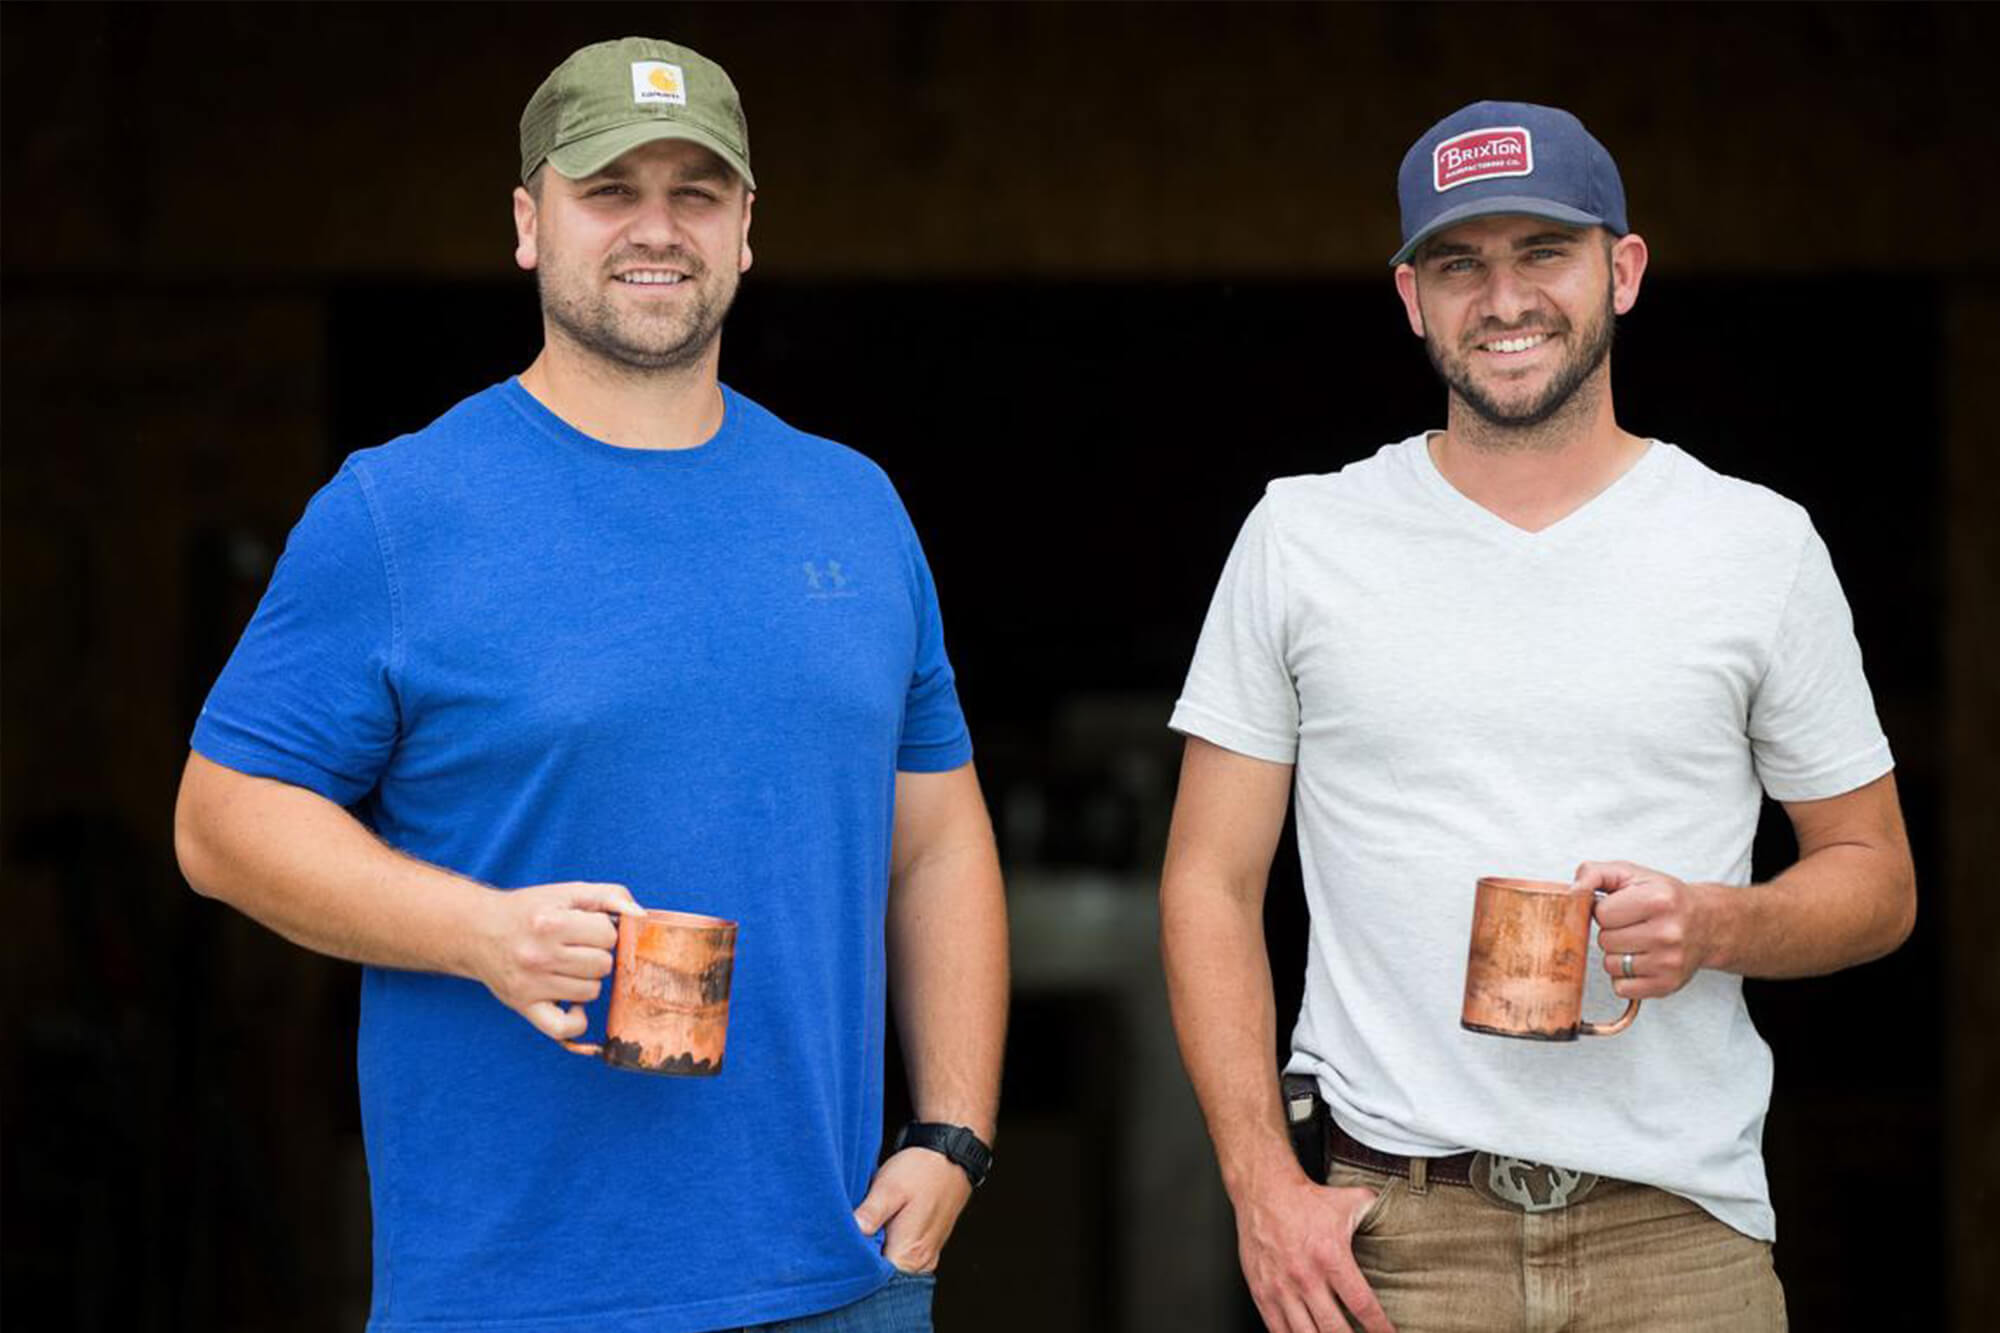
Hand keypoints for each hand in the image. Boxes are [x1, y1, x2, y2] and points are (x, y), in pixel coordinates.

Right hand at [467, 880, 640, 1039]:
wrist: (477, 931)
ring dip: (587, 981)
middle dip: (598, 955)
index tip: (587, 929)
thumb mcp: (567, 892)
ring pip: (591, 992)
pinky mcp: (524, 1006)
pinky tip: (571, 1004)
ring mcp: (531, 984)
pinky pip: (565, 1028)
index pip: (608, 935)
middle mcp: (538, 955)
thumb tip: (640, 916)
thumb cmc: (529, 911)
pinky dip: (576, 1019)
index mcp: (551, 923)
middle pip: (603, 965)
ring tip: (568, 968)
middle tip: (578, 949)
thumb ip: (609, 895)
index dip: (604, 931)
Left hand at [852, 1146, 973, 1273]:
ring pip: (891, 1265)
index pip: (873, 1277)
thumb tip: (852, 1233)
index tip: (843, 1242)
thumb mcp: (889, 1188)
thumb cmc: (922, 1171)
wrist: (951, 1156)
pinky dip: (888, 1245)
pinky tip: (881, 1225)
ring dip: (876, 1250)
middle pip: (882, 1275)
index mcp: (909, 1254)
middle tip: (851, 1231)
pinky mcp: (926, 1247)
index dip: (855, 1262)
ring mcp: (925, 1256)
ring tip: (868, 1224)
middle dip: (864, 1257)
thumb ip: (870, 1214)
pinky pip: (901, 1256)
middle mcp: (920, 1262)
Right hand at [1235, 1171, 1393, 1332]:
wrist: (1263, 1191)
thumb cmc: (1305, 1200)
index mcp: (1331, 1257)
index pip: (1363, 1305)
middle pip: (1335, 1330)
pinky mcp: (1262, 1293)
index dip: (1379, 1328)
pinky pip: (1279, 1331)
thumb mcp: (1349, 1202)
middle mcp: (1306, 1277)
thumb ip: (1376, 1213)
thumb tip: (1398, 1216)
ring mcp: (1281, 1288)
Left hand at [1575, 860, 1715, 998]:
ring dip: (1617, 955)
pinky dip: (1625, 977)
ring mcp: (1669, 962)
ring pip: (1610, 965)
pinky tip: (1642, 960)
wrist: (1708, 923)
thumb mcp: (1631, 874)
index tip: (1623, 907)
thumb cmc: (1664, 898)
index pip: (1601, 913)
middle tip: (1633, 925)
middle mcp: (1668, 933)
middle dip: (1612, 932)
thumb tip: (1573, 890)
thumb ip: (1595, 873)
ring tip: (1639, 942)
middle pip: (1605, 940)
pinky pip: (1621, 988)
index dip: (1606, 910)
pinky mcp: (1667, 984)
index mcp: (1658, 900)